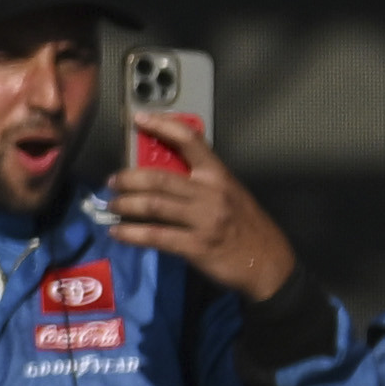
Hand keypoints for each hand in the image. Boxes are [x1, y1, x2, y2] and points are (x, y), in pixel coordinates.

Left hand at [92, 127, 297, 304]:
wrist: (271, 266)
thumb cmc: (249, 229)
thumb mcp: (232, 196)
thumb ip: (202, 183)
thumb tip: (162, 174)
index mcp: (220, 176)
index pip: (190, 141)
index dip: (162, 126)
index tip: (138, 118)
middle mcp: (211, 194)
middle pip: (159, 178)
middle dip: (128, 179)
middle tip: (113, 182)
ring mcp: (204, 220)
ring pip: (153, 205)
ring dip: (126, 205)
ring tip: (113, 206)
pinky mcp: (197, 246)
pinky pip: (157, 236)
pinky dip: (132, 235)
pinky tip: (119, 233)